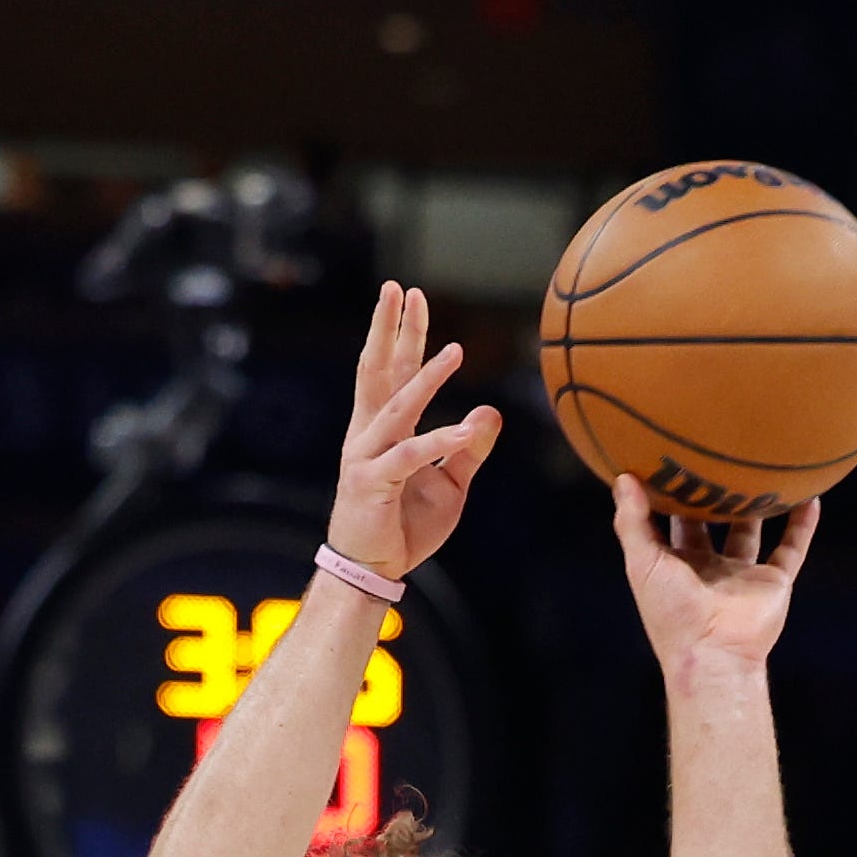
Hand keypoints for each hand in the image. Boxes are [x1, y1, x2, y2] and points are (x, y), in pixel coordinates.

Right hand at [327, 281, 501, 581]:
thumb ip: (467, 450)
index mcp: (381, 428)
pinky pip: (411, 457)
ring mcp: (366, 456)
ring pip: (400, 407)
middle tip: (400, 287)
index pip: (390, 370)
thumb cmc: (403, 525)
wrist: (372, 569)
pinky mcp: (373, 483)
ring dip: (426, 378)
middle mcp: (367, 433)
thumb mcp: (448, 486)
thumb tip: (489, 412)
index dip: (400, 332)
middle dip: (390, 329)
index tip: (410, 296)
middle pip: (380, 370)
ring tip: (454, 350)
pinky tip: (465, 429)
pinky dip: (440, 442)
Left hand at [613, 477, 812, 673]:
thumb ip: (631, 522)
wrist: (713, 653)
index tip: (669, 460)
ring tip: (764, 468)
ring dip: (759, 504)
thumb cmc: (671, 613)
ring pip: (753, 531)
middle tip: (716, 454)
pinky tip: (811, 496)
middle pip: (713, 522)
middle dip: (713, 493)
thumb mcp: (642, 563)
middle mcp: (710, 567)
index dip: (670, 495)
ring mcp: (743, 575)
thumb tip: (623, 478)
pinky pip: (792, 548)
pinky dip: (803, 525)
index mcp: (676, 564)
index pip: (671, 522)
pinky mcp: (773, 582)